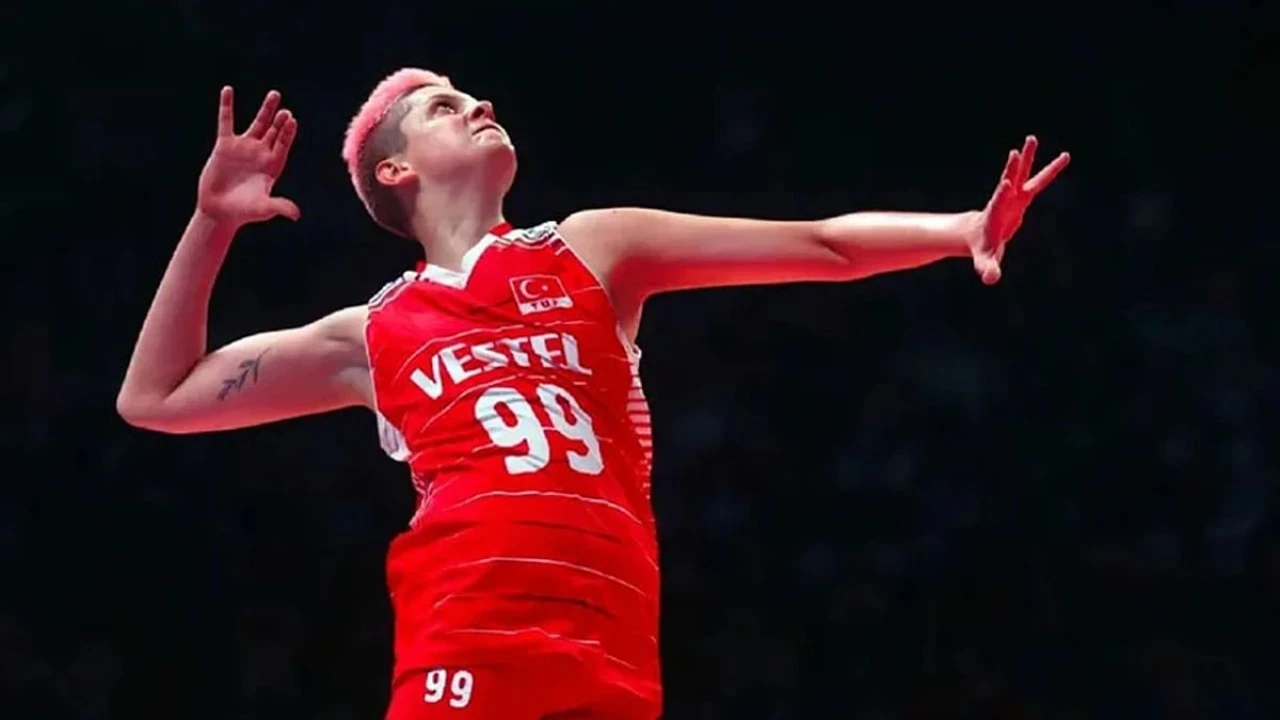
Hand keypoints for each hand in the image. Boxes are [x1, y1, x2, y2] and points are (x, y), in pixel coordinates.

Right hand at [196, 87, 300, 225]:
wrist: (219, 211)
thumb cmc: (244, 212)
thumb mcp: (263, 208)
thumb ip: (279, 207)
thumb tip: (296, 215)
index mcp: (273, 165)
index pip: (284, 144)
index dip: (288, 133)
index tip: (292, 120)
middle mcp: (261, 153)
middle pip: (275, 131)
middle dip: (280, 120)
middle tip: (286, 110)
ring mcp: (244, 148)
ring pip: (258, 123)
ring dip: (266, 110)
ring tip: (275, 94)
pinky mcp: (225, 145)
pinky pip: (226, 121)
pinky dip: (227, 106)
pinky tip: (228, 90)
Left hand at [969, 135, 1069, 284]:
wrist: (976, 236)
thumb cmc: (981, 249)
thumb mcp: (985, 262)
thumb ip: (988, 269)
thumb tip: (991, 279)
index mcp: (995, 214)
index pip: (998, 202)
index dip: (1001, 194)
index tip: (1005, 183)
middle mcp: (1004, 201)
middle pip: (1009, 181)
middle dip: (1013, 168)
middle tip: (1016, 150)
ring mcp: (1013, 197)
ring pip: (1023, 175)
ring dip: (1029, 158)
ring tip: (1031, 137)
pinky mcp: (1022, 198)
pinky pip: (1037, 181)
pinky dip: (1049, 171)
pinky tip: (1063, 157)